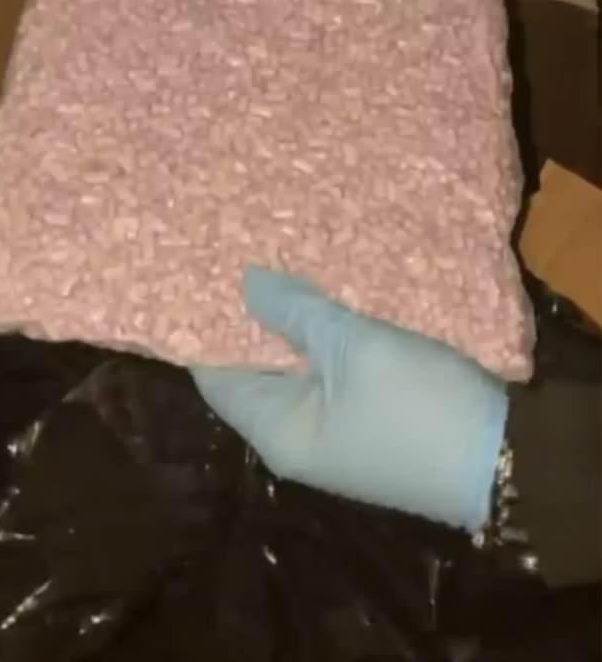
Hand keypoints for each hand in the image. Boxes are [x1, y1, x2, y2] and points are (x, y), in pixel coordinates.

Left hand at [192, 268, 507, 532]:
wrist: (506, 457)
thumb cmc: (415, 403)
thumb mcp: (353, 347)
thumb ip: (295, 312)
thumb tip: (244, 282)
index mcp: (277, 430)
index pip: (216, 374)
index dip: (206, 323)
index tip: (200, 268)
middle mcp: (297, 435)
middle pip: (256, 368)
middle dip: (251, 313)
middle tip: (240, 249)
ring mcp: (335, 428)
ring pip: (297, 365)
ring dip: (291, 319)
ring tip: (276, 256)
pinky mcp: (369, 416)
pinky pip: (331, 369)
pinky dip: (323, 333)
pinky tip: (323, 289)